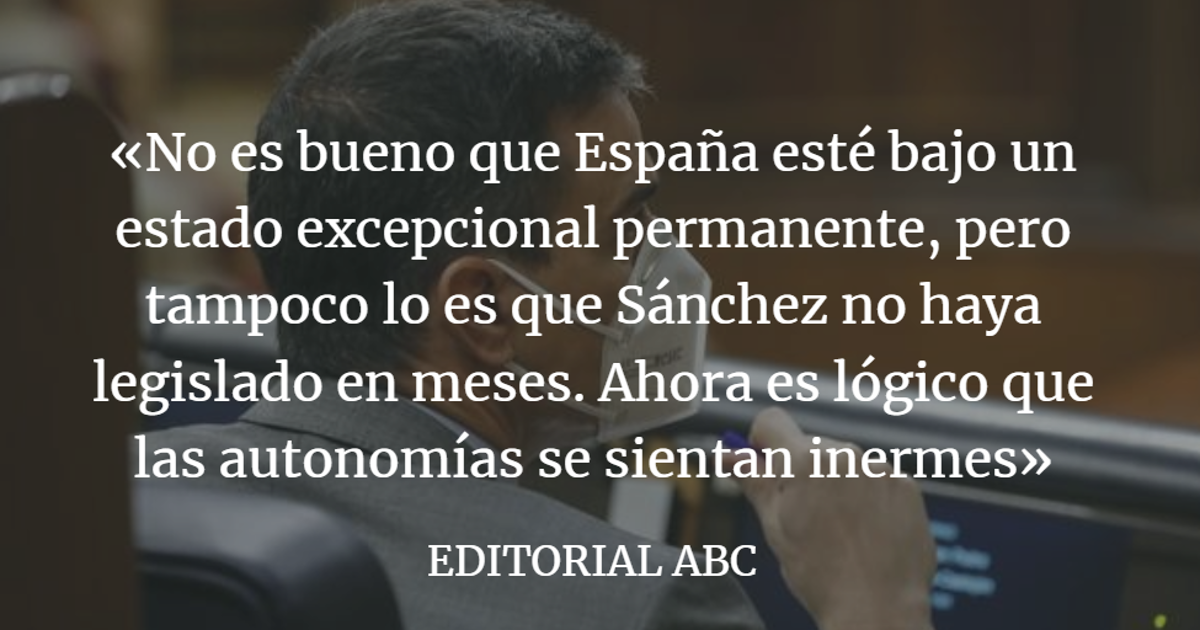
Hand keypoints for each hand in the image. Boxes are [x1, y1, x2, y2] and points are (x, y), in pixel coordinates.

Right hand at [729, 407, 935, 629]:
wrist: (877, 609)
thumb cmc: (821, 574)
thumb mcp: (775, 526)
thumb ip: (753, 481)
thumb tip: (727, 453)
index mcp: (806, 461)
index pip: (770, 422)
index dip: (760, 445)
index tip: (764, 468)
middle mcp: (845, 455)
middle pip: (808, 446)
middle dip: (801, 472)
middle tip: (802, 517)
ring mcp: (880, 469)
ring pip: (843, 464)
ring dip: (835, 485)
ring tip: (838, 531)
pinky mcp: (906, 486)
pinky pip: (875, 480)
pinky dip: (867, 499)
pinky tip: (864, 532)